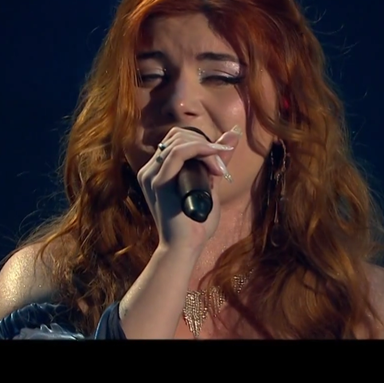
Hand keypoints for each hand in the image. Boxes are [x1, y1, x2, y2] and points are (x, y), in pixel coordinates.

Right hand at [136, 126, 240, 251]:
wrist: (186, 248)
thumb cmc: (197, 223)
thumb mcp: (210, 185)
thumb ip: (217, 160)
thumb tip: (233, 134)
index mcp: (157, 170)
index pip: (176, 139)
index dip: (200, 141)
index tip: (220, 157)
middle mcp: (150, 170)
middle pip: (177, 135)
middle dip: (204, 144)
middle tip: (221, 167)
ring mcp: (151, 175)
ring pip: (179, 141)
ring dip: (206, 149)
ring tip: (219, 170)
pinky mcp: (158, 182)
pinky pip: (178, 153)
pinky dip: (200, 150)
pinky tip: (214, 159)